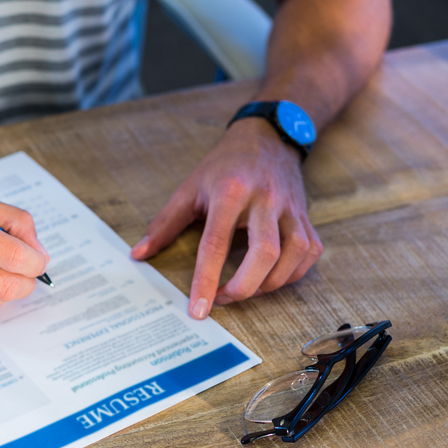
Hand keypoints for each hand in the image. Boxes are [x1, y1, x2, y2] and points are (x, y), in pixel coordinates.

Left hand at [130, 118, 321, 318]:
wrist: (266, 138)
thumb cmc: (223, 167)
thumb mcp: (189, 188)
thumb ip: (164, 224)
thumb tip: (138, 254)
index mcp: (229, 192)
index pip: (216, 244)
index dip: (206, 280)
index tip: (198, 309)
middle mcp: (264, 199)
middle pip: (265, 253)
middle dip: (244, 287)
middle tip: (223, 299)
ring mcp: (290, 208)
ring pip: (293, 254)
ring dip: (270, 283)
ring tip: (245, 288)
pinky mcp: (306, 216)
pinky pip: (309, 252)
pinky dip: (293, 273)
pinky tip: (272, 277)